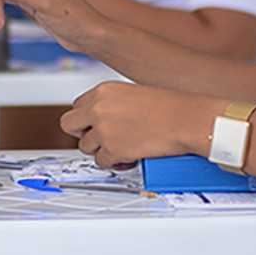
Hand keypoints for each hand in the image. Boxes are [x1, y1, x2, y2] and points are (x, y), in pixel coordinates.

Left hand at [60, 82, 213, 168]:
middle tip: (99, 139)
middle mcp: (98, 107)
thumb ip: (112, 104)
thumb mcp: (132, 94)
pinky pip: (101, 162)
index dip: (87, 119)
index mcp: (103, 90)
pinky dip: (113, 164)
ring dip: (101, 151)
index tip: (95, 126)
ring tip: (121, 149)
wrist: (186, 119)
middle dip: (82, 134)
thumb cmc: (168, 107)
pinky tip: (127, 158)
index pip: (78, 106)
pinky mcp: (112, 149)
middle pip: (69, 124)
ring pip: (85, 147)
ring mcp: (103, 129)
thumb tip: (103, 120)